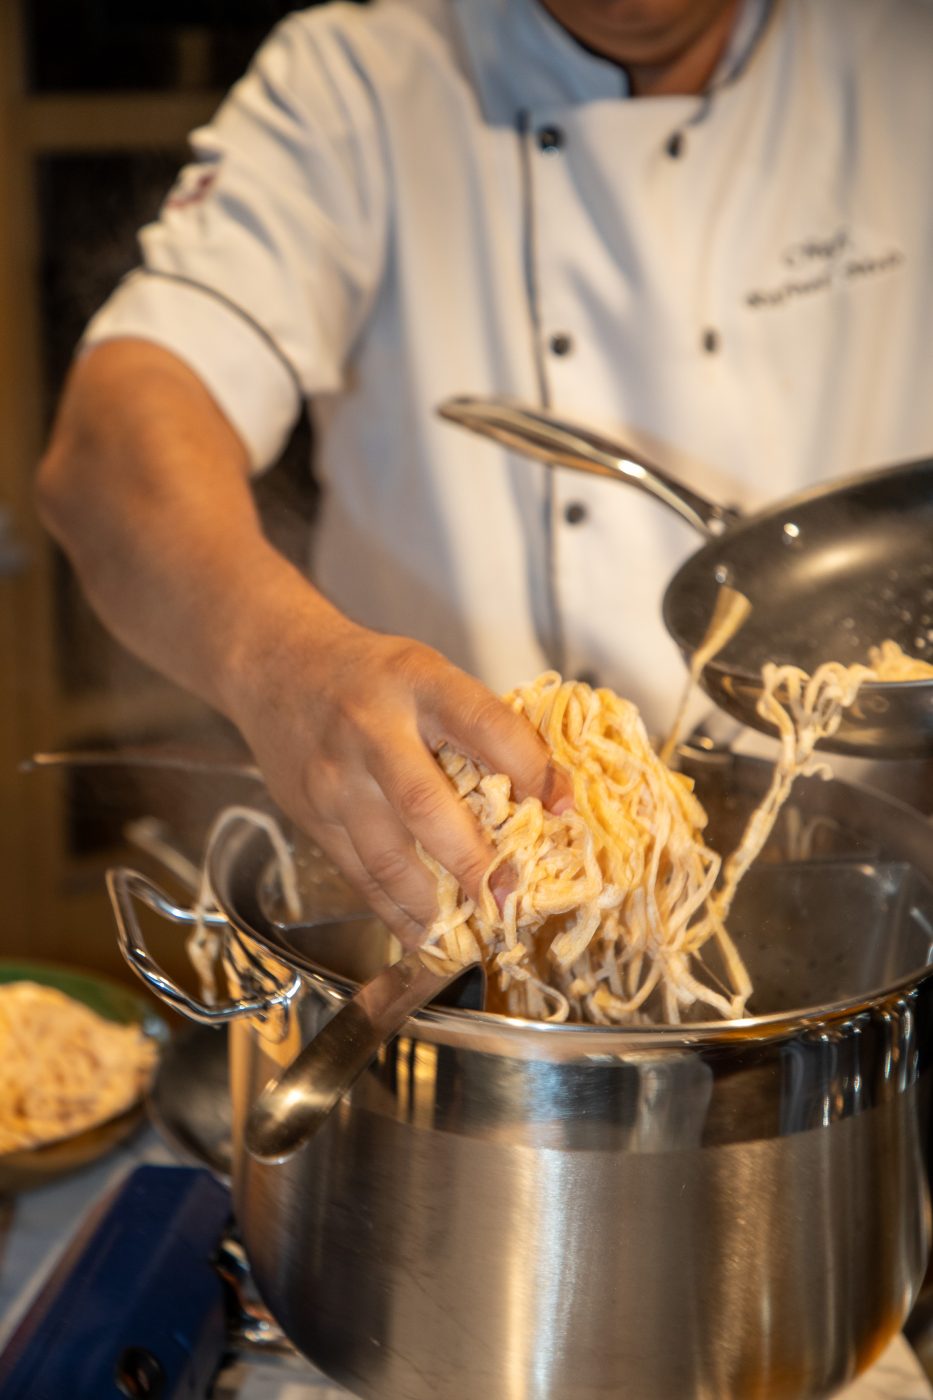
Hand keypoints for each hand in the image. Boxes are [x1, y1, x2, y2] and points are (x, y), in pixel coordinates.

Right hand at [227, 605, 573, 946]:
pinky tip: (427, 932)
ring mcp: (335, 777)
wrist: (275, 665)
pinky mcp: (312, 816)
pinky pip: (360, 876)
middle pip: (425, 804)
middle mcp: (372, 729)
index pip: (483, 725)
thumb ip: (475, 726)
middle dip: (473, 860)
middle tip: (508, 896)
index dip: (529, 769)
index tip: (562, 809)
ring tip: (474, 926)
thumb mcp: (427, 674)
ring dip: (435, 903)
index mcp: (418, 683)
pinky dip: (396, 912)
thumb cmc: (369, 675)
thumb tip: (544, 796)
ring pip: (388, 856)